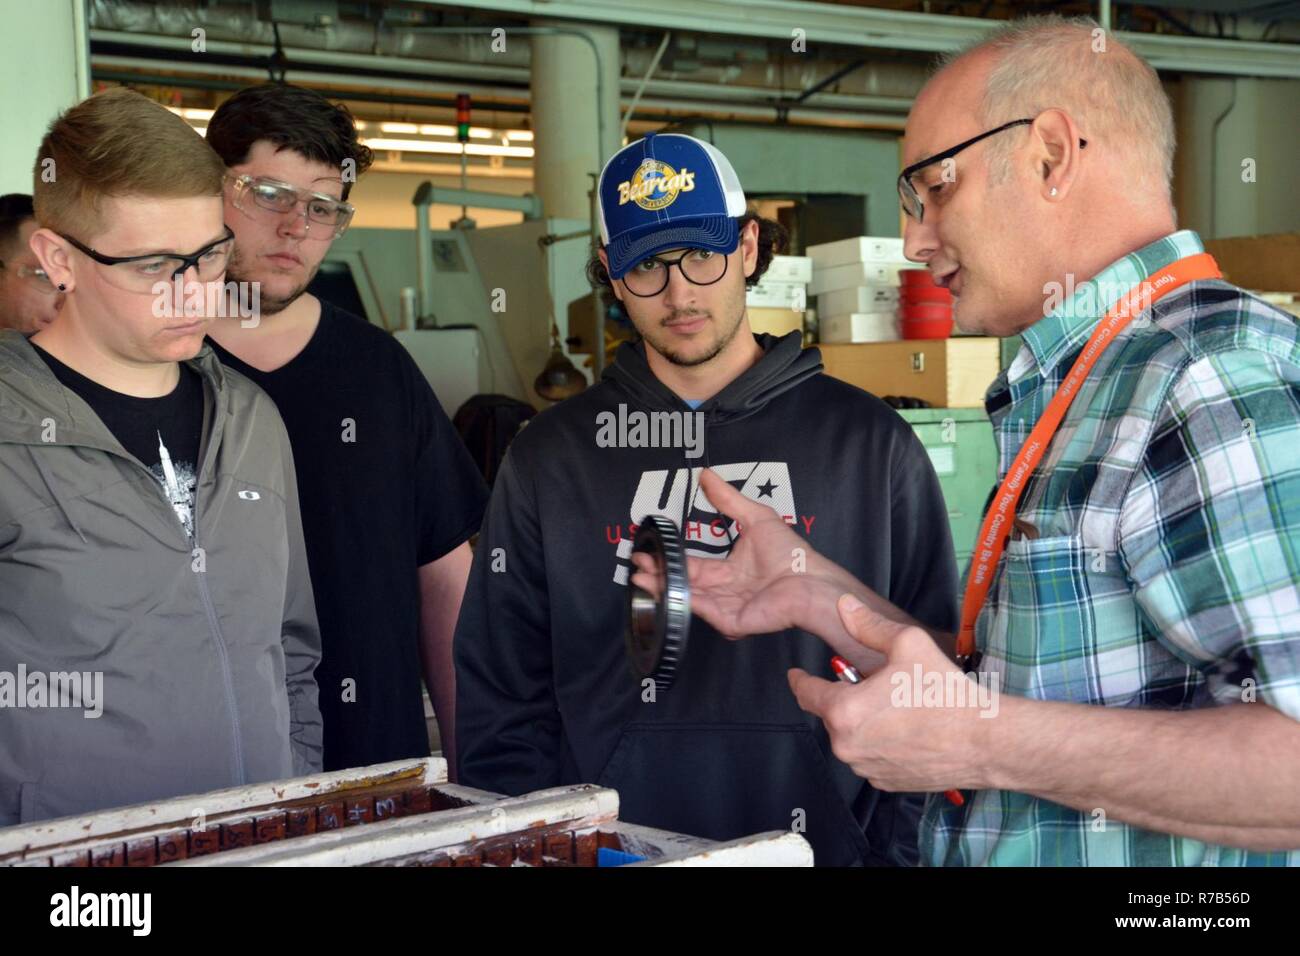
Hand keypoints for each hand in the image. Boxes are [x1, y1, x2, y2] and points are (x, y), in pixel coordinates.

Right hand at [630, 468, 834, 639]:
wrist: (810, 581)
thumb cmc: (790, 553)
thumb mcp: (755, 517)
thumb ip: (727, 499)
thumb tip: (706, 473)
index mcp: (729, 571)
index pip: (694, 565)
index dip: (671, 558)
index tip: (648, 549)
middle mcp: (725, 591)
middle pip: (685, 583)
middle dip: (659, 574)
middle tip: (636, 562)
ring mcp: (725, 608)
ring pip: (687, 597)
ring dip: (663, 586)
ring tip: (639, 575)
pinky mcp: (729, 622)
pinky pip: (701, 609)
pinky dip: (680, 598)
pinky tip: (662, 586)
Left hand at [788, 594, 994, 792]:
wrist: (984, 741)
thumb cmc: (945, 694)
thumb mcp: (907, 644)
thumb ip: (868, 625)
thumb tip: (844, 607)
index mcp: (844, 711)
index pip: (805, 693)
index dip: (799, 679)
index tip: (795, 674)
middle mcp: (847, 745)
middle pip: (831, 714)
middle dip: (846, 698)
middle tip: (879, 686)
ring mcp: (866, 768)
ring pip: (851, 737)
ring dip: (863, 722)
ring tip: (898, 708)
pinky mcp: (885, 782)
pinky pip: (870, 757)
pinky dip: (879, 743)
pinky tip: (906, 730)